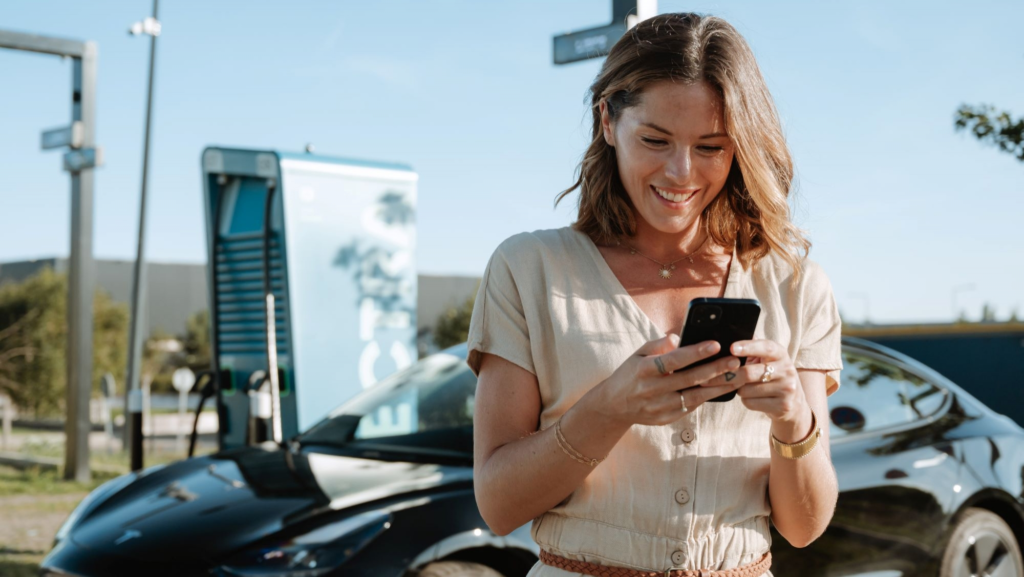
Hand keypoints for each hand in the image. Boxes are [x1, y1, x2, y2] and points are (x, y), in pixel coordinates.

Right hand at [591, 333, 745, 427]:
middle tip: (735, 361)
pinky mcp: (666, 418)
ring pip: (695, 396)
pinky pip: (691, 406)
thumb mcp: (637, 354)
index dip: (695, 352)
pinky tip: (724, 388)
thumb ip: (657, 344)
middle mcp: (651, 389)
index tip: (715, 344)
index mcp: (643, 369)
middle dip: (715, 369)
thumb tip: (677, 337)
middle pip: (689, 379)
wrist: (614, 406)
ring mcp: (659, 407)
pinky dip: (709, 397)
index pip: (673, 360)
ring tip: (739, 376)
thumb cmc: (631, 374)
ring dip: (719, 386)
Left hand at [700, 339, 812, 442]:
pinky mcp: (783, 406)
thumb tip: (728, 337)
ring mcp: (787, 389)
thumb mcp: (766, 359)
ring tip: (742, 386)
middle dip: (727, 375)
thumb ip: (751, 349)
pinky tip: (752, 397)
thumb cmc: (770, 375)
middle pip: (749, 373)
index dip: (748, 347)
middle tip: (710, 376)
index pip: (765, 347)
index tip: (731, 348)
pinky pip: (751, 403)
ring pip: (747, 390)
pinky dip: (745, 400)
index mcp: (781, 353)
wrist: (793, 403)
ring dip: (737, 389)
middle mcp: (787, 370)